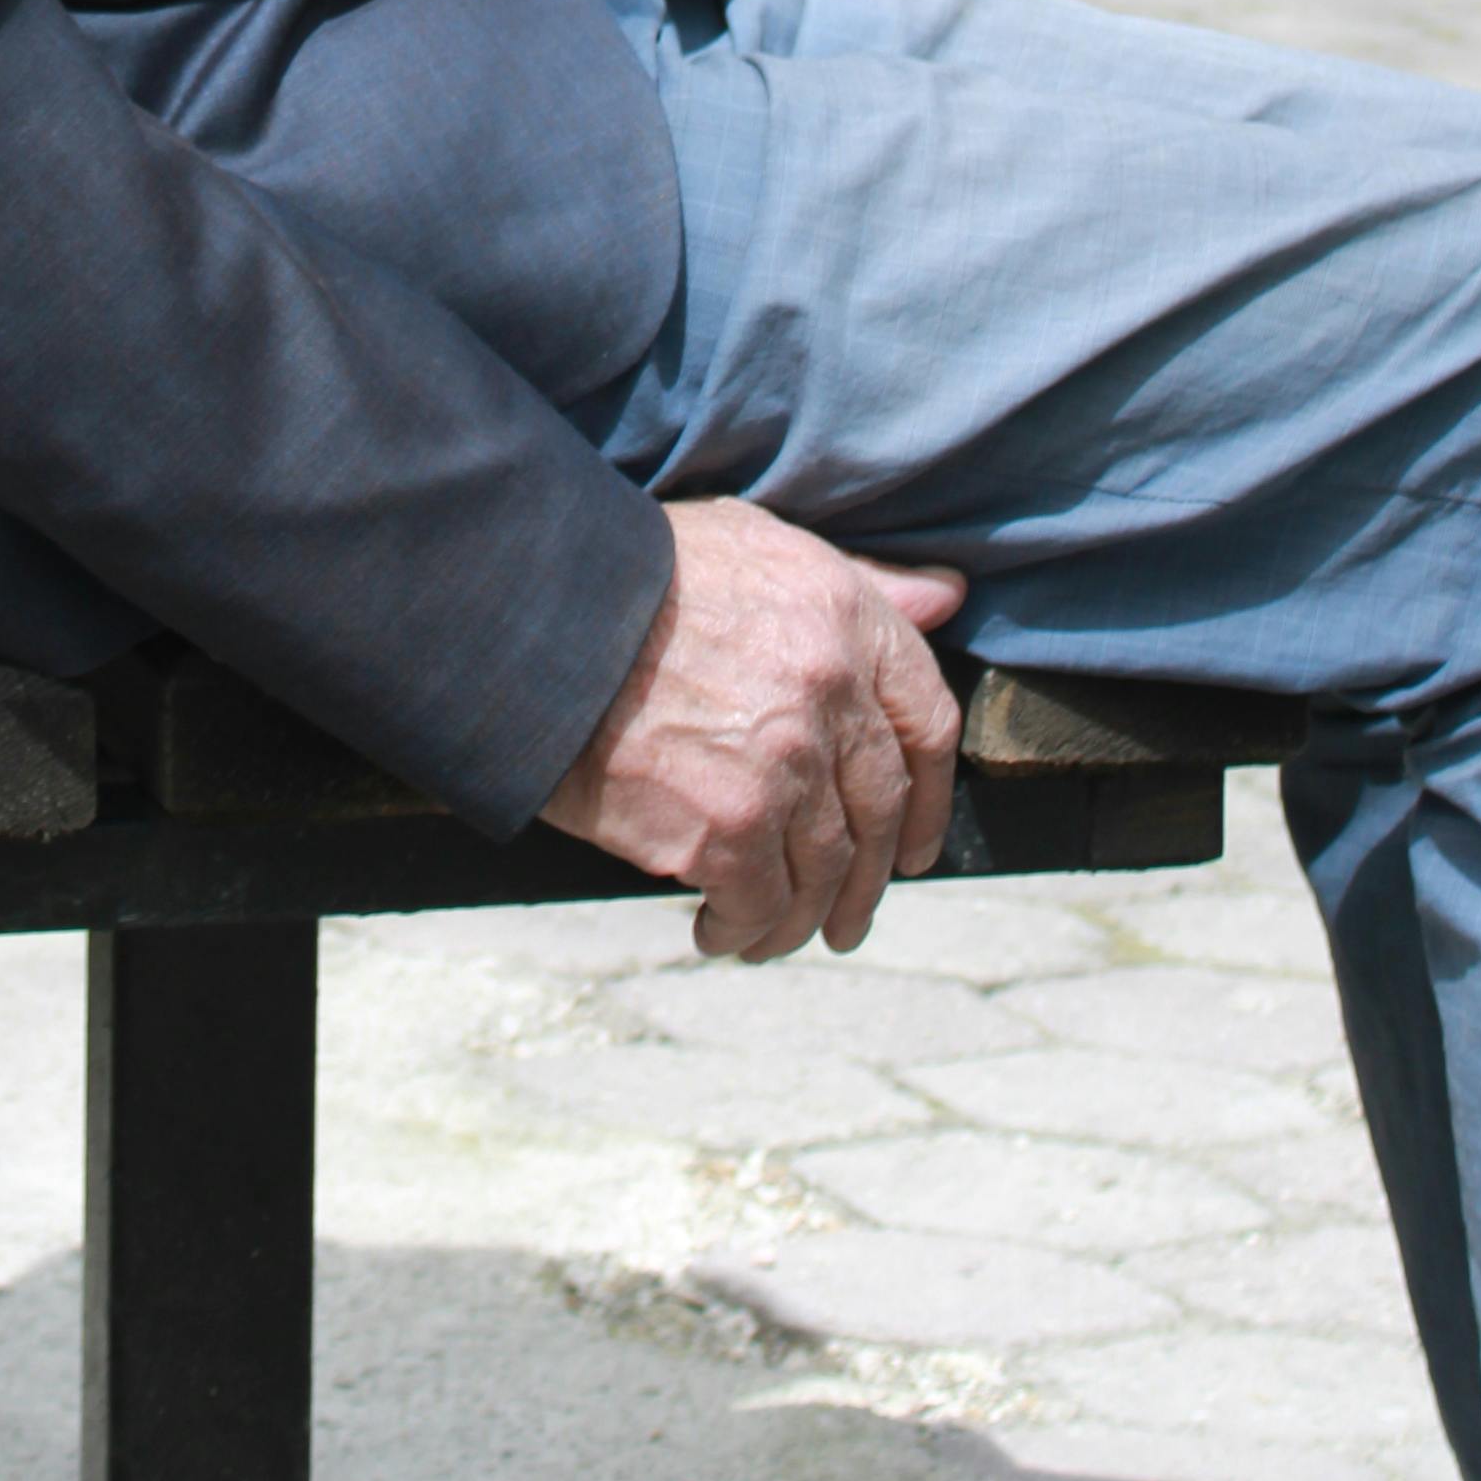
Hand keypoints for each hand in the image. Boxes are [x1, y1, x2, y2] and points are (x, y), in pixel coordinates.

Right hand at [541, 498, 963, 959]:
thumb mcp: (760, 544)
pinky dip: (743, 930)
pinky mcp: (725, 827)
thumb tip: (946, 598)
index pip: (927, 722)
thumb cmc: (635, 572)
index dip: (929, 796)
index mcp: (846, 620)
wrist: (534, 616)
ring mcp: (782, 768)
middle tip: (845, 918)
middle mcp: (830, 696)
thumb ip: (862, 582)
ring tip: (773, 936)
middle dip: (868, 879)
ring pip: (824, 871)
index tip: (913, 844)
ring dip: (802, 917)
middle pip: (880, 811)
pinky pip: (758, 904)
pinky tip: (718, 932)